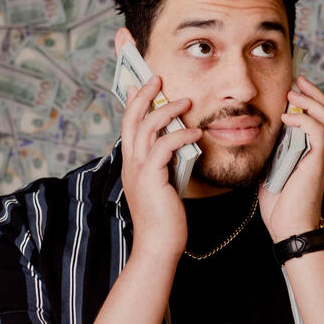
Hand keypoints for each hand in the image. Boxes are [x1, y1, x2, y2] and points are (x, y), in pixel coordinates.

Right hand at [120, 75, 199, 261]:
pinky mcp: (151, 178)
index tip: (139, 83)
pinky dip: (181, 135)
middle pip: (131, 118)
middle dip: (144, 94)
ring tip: (186, 102)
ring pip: (147, 128)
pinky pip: (164, 147)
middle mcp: (130, 163)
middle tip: (157, 78)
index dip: (133, 102)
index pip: (128, 125)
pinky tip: (195, 133)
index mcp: (131, 164)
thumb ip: (165, 165)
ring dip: (167, 110)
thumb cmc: (165, 219)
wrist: (159, 245)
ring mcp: (138, 170)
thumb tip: (179, 148)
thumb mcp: (164, 185)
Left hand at [259, 75, 323, 241]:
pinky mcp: (317, 162)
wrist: (288, 226)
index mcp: (311, 151)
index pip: (319, 118)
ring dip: (311, 101)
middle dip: (314, 93)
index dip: (310, 99)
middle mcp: (320, 151)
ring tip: (293, 93)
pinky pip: (318, 132)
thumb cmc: (279, 203)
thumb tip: (258, 132)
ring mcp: (320, 156)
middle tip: (298, 80)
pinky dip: (304, 119)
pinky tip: (288, 117)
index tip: (294, 86)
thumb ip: (272, 150)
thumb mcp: (271, 168)